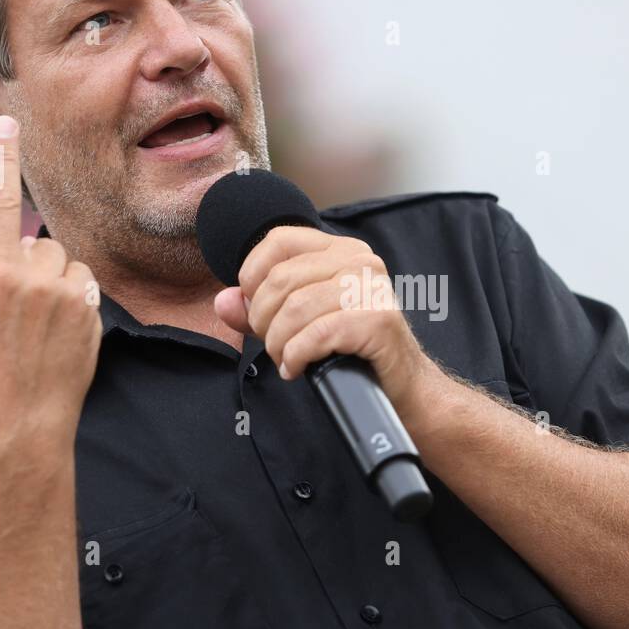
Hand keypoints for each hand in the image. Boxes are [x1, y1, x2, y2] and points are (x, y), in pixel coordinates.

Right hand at [0, 116, 101, 448]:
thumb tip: (13, 247)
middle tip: (4, 122)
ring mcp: (46, 286)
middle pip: (1, 201)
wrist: (21, 422)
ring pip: (51, 250)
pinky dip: (71, 293)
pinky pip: (77, 275)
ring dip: (47, 271)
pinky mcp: (82, 299)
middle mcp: (4, 276)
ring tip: (37, 316)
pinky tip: (60, 326)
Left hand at [212, 227, 443, 419]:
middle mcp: (359, 261)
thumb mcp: (301, 323)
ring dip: (278, 344)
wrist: (404, 387)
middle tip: (273, 345)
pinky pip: (316, 334)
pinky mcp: (377, 320)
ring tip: (285, 360)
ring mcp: (371, 288)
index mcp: (340, 250)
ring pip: (295, 309)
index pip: (278, 240)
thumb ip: (259, 310)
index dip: (252, 274)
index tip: (255, 308)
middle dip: (263, 320)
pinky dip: (296, 356)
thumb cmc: (353, 351)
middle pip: (281, 280)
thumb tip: (224, 301)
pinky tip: (297, 369)